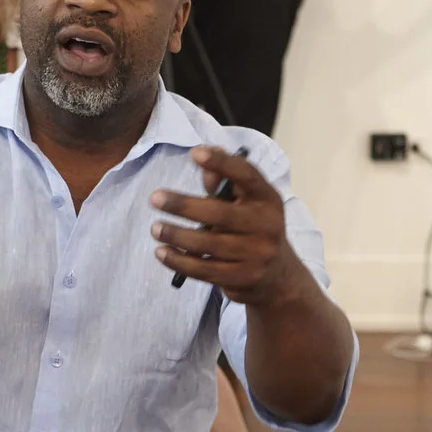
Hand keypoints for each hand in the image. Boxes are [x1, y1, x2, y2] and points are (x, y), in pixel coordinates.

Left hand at [149, 147, 302, 303]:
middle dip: (184, 206)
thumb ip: (223, 180)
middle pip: (221, 214)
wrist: (277, 275)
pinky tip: (162, 252)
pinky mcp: (242, 278)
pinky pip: (204, 270)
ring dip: (177, 235)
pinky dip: (179, 261)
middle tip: (155, 198)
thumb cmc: (250, 227)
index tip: (195, 153)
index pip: (246, 175)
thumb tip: (201, 155)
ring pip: (208, 244)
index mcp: (267, 198)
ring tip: (156, 228)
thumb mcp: (245, 202)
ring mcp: (256, 255)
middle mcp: (267, 225)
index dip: (222, 163)